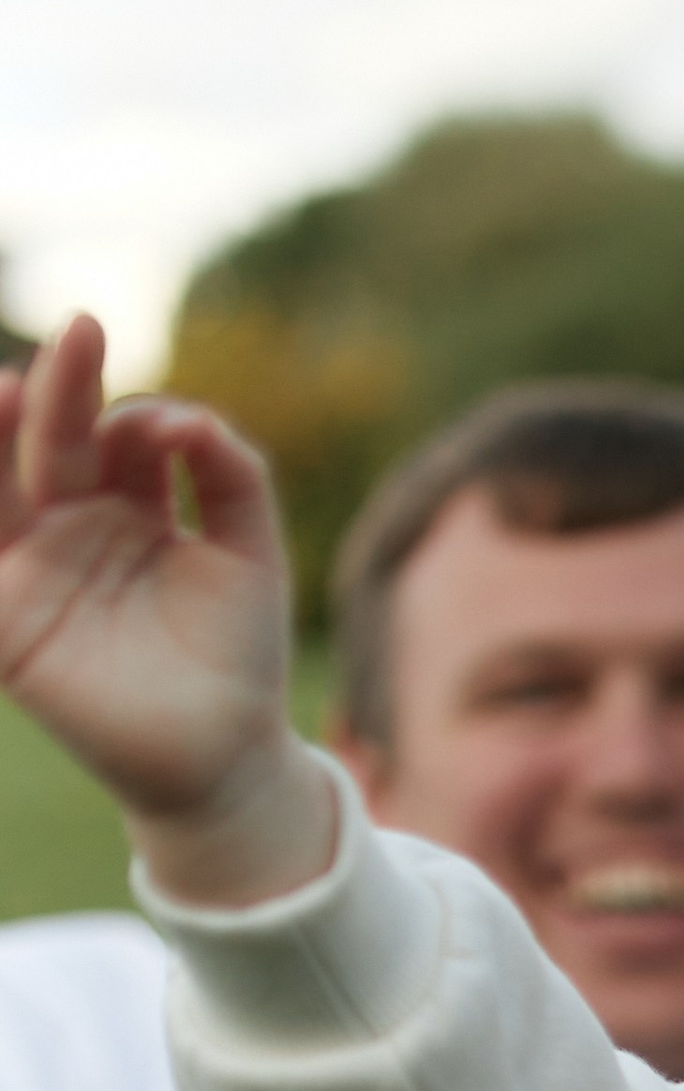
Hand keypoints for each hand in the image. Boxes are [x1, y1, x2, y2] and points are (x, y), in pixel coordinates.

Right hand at [0, 316, 331, 900]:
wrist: (227, 758)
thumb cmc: (240, 656)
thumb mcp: (251, 553)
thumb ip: (232, 476)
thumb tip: (193, 417)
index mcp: (130, 505)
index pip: (119, 435)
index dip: (143, 419)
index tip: (178, 434)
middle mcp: (76, 526)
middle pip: (59, 443)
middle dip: (67, 389)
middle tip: (83, 332)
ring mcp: (37, 570)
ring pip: (2, 488)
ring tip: (7, 389)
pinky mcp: (9, 624)